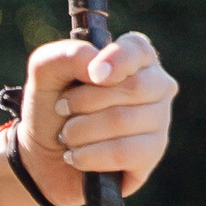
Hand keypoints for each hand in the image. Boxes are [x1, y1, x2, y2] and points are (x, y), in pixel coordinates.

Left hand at [15, 30, 174, 205]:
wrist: (46, 156)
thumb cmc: (52, 107)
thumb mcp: (46, 72)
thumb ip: (68, 56)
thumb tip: (97, 68)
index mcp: (135, 56)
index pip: (138, 49)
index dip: (116, 60)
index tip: (92, 74)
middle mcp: (156, 85)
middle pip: (133, 87)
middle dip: (85, 101)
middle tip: (62, 109)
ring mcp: (159, 120)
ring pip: (124, 121)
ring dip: (81, 131)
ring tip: (66, 135)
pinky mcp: (152, 154)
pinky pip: (123, 153)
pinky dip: (89, 156)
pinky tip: (76, 157)